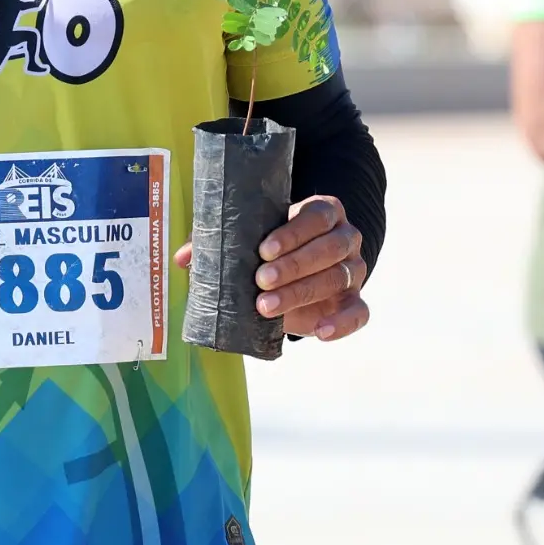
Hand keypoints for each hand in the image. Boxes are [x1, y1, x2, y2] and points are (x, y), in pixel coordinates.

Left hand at [171, 194, 369, 341]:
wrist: (299, 272)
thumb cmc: (271, 248)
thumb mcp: (250, 239)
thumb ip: (221, 241)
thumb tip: (183, 258)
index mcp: (323, 213)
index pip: (317, 215)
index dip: (294, 231)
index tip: (263, 250)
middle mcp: (344, 238)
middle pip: (329, 248)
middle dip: (294, 264)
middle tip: (261, 280)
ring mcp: (353, 270)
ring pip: (338, 278)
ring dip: (302, 292)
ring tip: (266, 306)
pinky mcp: (354, 301)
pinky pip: (360, 313)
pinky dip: (343, 323)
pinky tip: (320, 331)